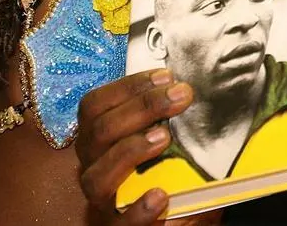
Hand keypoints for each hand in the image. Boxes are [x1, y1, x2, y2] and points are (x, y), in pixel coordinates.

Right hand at [76, 69, 195, 223]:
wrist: (172, 218)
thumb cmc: (168, 173)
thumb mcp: (165, 141)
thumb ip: (168, 118)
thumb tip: (193, 86)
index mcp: (100, 141)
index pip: (95, 106)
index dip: (127, 87)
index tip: (166, 76)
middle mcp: (93, 167)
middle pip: (99, 133)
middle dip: (140, 108)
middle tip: (181, 96)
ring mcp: (104, 201)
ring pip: (96, 177)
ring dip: (130, 152)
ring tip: (164, 137)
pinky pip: (121, 224)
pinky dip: (139, 210)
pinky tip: (160, 196)